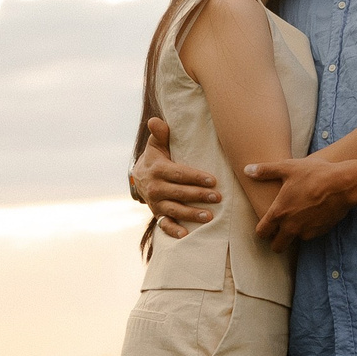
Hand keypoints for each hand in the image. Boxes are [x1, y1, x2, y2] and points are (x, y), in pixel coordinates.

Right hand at [131, 115, 218, 239]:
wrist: (139, 176)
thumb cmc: (156, 157)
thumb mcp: (156, 145)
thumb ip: (160, 133)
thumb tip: (156, 120)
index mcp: (158, 169)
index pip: (179, 174)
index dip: (196, 177)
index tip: (213, 181)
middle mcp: (156, 187)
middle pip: (180, 192)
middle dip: (198, 196)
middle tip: (217, 198)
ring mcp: (156, 203)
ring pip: (174, 209)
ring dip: (191, 214)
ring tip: (208, 216)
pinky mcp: (157, 214)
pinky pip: (165, 224)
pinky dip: (174, 230)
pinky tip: (186, 235)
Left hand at [247, 156, 356, 252]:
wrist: (342, 184)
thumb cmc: (314, 174)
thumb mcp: (287, 167)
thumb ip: (265, 171)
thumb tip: (247, 170)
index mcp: (279, 213)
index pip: (262, 233)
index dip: (262, 230)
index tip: (266, 225)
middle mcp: (291, 227)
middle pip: (277, 247)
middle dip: (276, 240)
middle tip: (280, 229)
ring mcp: (307, 231)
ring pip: (295, 241)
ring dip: (295, 233)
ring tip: (300, 216)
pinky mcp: (321, 232)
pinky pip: (310, 235)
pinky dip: (310, 228)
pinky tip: (314, 214)